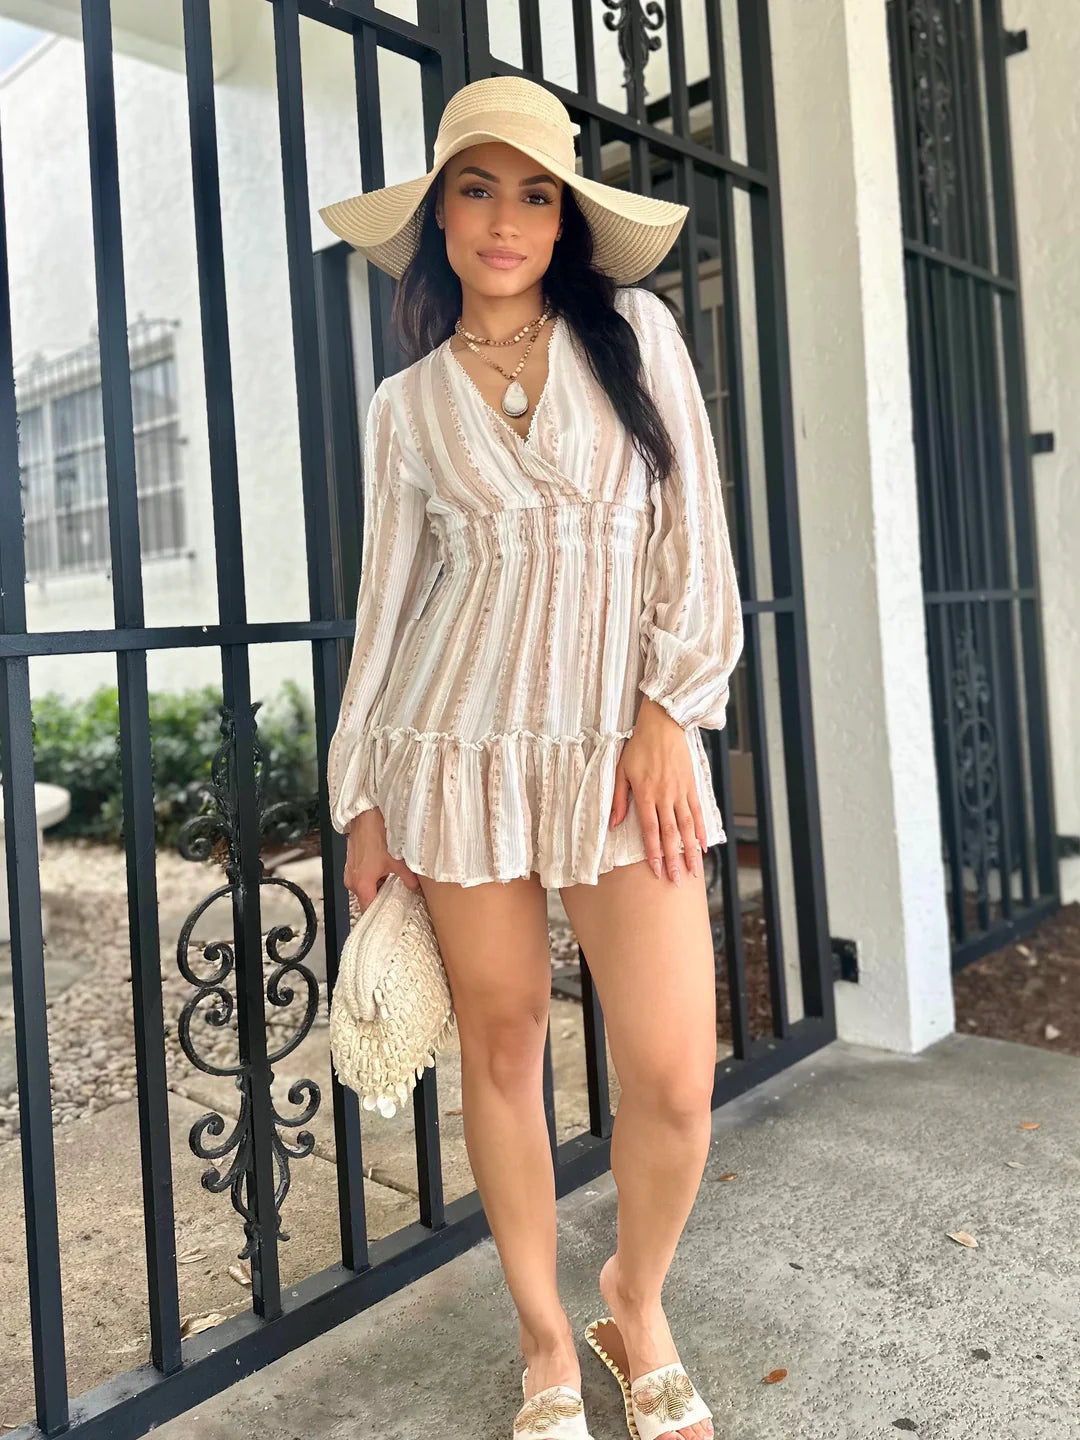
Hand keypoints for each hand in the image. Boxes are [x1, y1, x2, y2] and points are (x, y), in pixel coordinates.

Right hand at [343, 808, 421, 911]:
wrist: (367, 814)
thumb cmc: (377, 833)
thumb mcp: (399, 860)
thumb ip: (408, 879)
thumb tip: (414, 887)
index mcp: (362, 883)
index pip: (367, 910)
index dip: (380, 915)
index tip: (390, 917)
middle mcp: (352, 880)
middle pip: (367, 899)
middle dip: (381, 899)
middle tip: (397, 899)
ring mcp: (350, 871)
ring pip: (365, 888)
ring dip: (377, 886)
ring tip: (392, 881)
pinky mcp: (352, 863)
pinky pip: (362, 877)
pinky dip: (373, 877)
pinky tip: (384, 870)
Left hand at [610, 696, 707, 884]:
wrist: (663, 725)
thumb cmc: (639, 747)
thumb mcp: (621, 770)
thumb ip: (619, 799)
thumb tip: (614, 823)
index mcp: (646, 794)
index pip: (651, 830)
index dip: (654, 853)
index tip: (658, 871)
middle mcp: (665, 796)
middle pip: (671, 834)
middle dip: (675, 859)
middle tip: (678, 880)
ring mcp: (681, 792)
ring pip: (688, 827)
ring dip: (692, 851)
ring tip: (696, 870)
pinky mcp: (691, 786)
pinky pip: (698, 812)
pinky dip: (702, 830)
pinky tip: (704, 845)